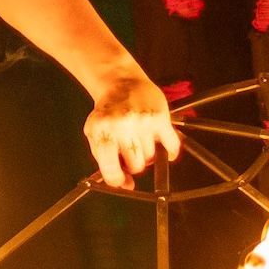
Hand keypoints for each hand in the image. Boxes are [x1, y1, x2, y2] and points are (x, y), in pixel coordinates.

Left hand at [84, 69, 179, 187]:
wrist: (121, 82)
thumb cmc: (107, 113)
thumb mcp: (97, 136)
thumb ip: (107, 162)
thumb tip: (127, 186)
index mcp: (101, 133)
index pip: (111, 171)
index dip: (118, 180)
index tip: (123, 179)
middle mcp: (122, 127)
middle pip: (137, 166)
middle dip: (135, 163)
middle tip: (132, 151)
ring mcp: (142, 121)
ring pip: (152, 157)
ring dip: (148, 154)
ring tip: (142, 140)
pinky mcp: (160, 116)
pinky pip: (171, 146)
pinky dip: (170, 152)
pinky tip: (165, 149)